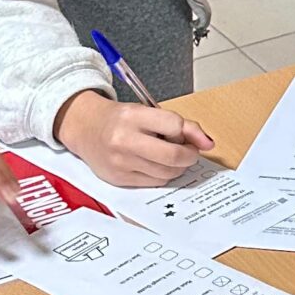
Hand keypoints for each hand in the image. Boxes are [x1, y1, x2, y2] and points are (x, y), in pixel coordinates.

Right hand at [54, 88, 214, 186]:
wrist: (86, 129)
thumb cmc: (120, 119)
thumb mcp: (147, 111)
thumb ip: (181, 124)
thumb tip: (208, 143)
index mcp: (133, 116)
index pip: (175, 125)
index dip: (185, 132)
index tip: (183, 133)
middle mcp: (125, 140)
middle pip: (173, 155)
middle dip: (189, 155)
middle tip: (189, 152)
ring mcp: (121, 162)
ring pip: (166, 173)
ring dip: (177, 167)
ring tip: (170, 157)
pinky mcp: (119, 179)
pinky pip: (154, 182)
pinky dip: (162, 175)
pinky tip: (156, 165)